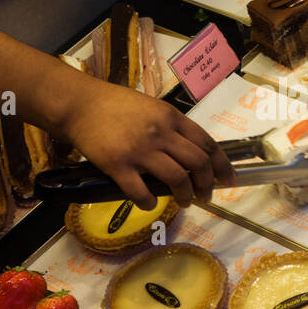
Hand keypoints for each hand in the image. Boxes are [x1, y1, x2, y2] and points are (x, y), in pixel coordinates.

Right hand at [63, 79, 234, 209]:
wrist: (79, 104)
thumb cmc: (114, 105)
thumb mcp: (152, 108)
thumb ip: (171, 128)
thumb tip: (190, 155)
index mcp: (171, 117)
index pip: (207, 143)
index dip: (222, 164)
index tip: (228, 179)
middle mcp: (161, 133)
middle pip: (198, 163)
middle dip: (207, 184)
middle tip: (206, 196)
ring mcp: (140, 150)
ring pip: (176, 179)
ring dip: (185, 195)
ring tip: (184, 201)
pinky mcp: (118, 165)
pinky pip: (141, 192)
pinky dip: (150, 202)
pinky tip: (149, 203)